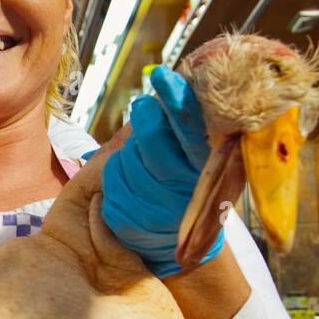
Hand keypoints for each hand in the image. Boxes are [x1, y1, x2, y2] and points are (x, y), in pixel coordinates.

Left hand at [99, 65, 222, 276]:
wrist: (178, 243)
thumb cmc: (188, 186)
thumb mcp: (198, 159)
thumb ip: (186, 128)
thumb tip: (168, 86)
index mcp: (206, 166)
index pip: (189, 126)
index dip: (175, 99)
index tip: (161, 75)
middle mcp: (185, 188)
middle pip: (149, 136)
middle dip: (145, 121)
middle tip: (147, 115)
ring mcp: (157, 209)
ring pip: (125, 158)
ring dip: (129, 155)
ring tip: (147, 165)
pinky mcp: (131, 221)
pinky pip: (111, 183)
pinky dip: (116, 179)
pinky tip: (134, 187)